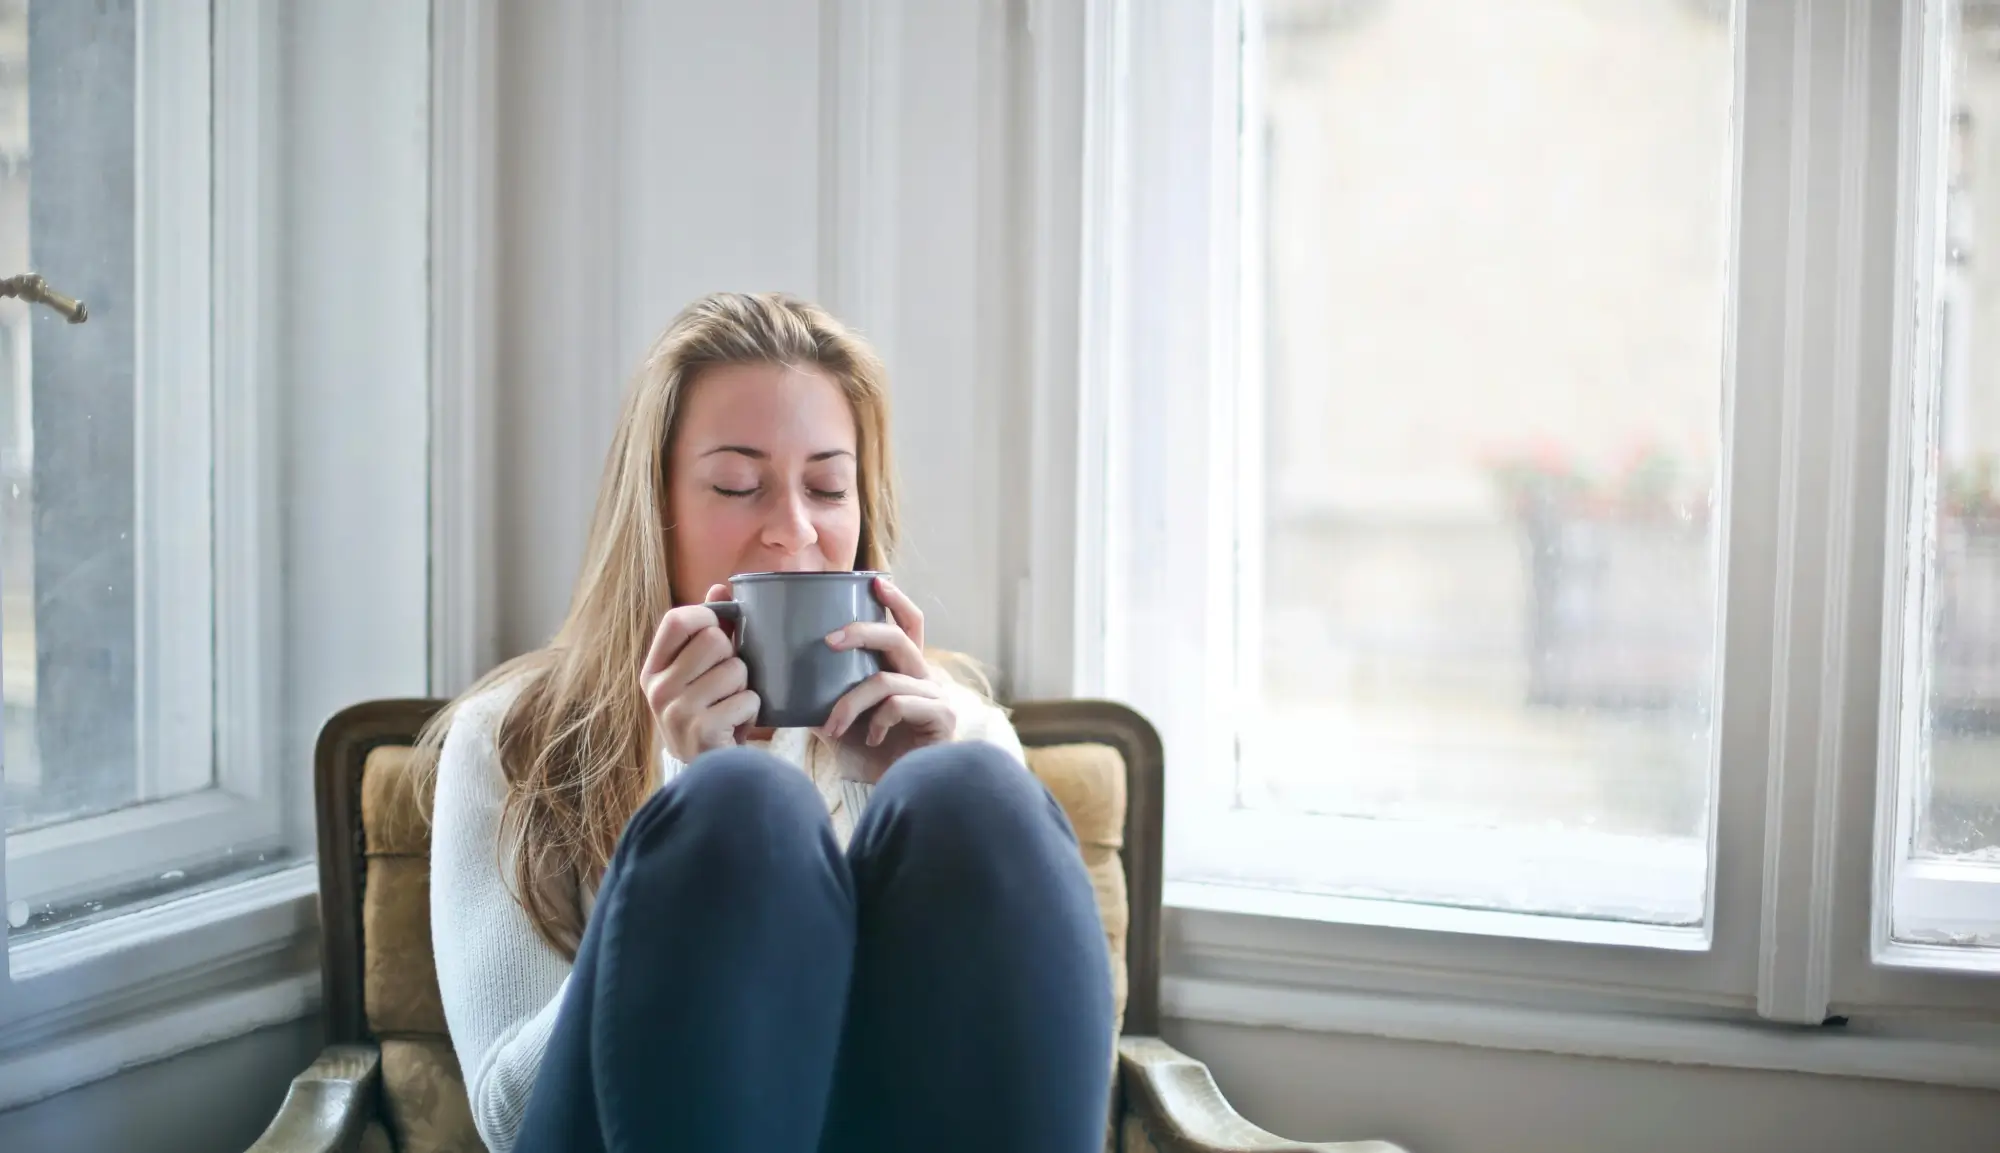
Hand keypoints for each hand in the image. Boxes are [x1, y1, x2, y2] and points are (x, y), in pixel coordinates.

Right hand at [641, 583, 758, 762]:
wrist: (707, 773)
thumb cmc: (706, 713)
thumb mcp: (697, 673)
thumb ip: (707, 629)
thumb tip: (720, 587)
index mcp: (653, 670)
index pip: (677, 620)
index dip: (706, 616)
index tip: (721, 630)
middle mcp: (658, 689)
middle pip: (714, 640)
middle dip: (733, 658)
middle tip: (728, 682)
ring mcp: (677, 712)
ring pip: (736, 669)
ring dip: (746, 686)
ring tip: (732, 705)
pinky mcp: (703, 731)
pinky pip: (748, 699)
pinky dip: (752, 710)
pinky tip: (737, 724)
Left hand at [816, 576, 957, 781]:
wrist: (892, 795)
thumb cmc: (869, 756)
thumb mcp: (838, 719)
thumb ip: (821, 695)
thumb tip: (779, 676)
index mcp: (905, 671)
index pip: (908, 626)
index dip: (896, 601)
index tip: (875, 582)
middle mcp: (925, 678)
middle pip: (897, 637)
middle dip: (861, 632)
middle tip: (828, 641)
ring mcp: (936, 697)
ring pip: (885, 679)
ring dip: (850, 703)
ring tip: (832, 727)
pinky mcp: (942, 718)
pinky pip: (898, 703)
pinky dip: (876, 721)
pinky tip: (871, 738)